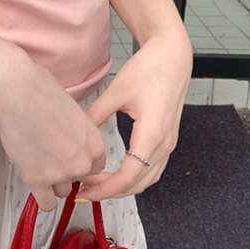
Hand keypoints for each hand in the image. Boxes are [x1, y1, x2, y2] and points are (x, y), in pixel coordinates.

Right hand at [0, 53, 107, 211]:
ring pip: (62, 191)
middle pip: (79, 179)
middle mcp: (82, 162)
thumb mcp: (73, 112)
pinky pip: (46, 203)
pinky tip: (35, 181)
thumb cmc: (41, 92)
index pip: (95, 166)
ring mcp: (60, 174)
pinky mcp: (36, 180)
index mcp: (94, 143)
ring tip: (37, 159)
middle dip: (66, 170)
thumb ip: (78, 135)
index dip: (80, 160)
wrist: (17, 92)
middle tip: (49, 153)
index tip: (69, 156)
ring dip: (51, 180)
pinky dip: (41, 196)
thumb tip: (71, 144)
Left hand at [75, 31, 192, 200]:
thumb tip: (75, 135)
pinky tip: (115, 173)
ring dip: (122, 187)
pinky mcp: (168, 139)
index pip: (128, 176)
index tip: (83, 189)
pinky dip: (133, 177)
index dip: (104, 188)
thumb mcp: (116, 91)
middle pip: (138, 184)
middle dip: (109, 192)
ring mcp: (169, 143)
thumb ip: (96, 115)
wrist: (174, 56)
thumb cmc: (149, 68)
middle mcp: (164, 144)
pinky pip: (152, 169)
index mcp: (152, 134)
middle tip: (83, 190)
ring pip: (147, 179)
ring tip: (96, 184)